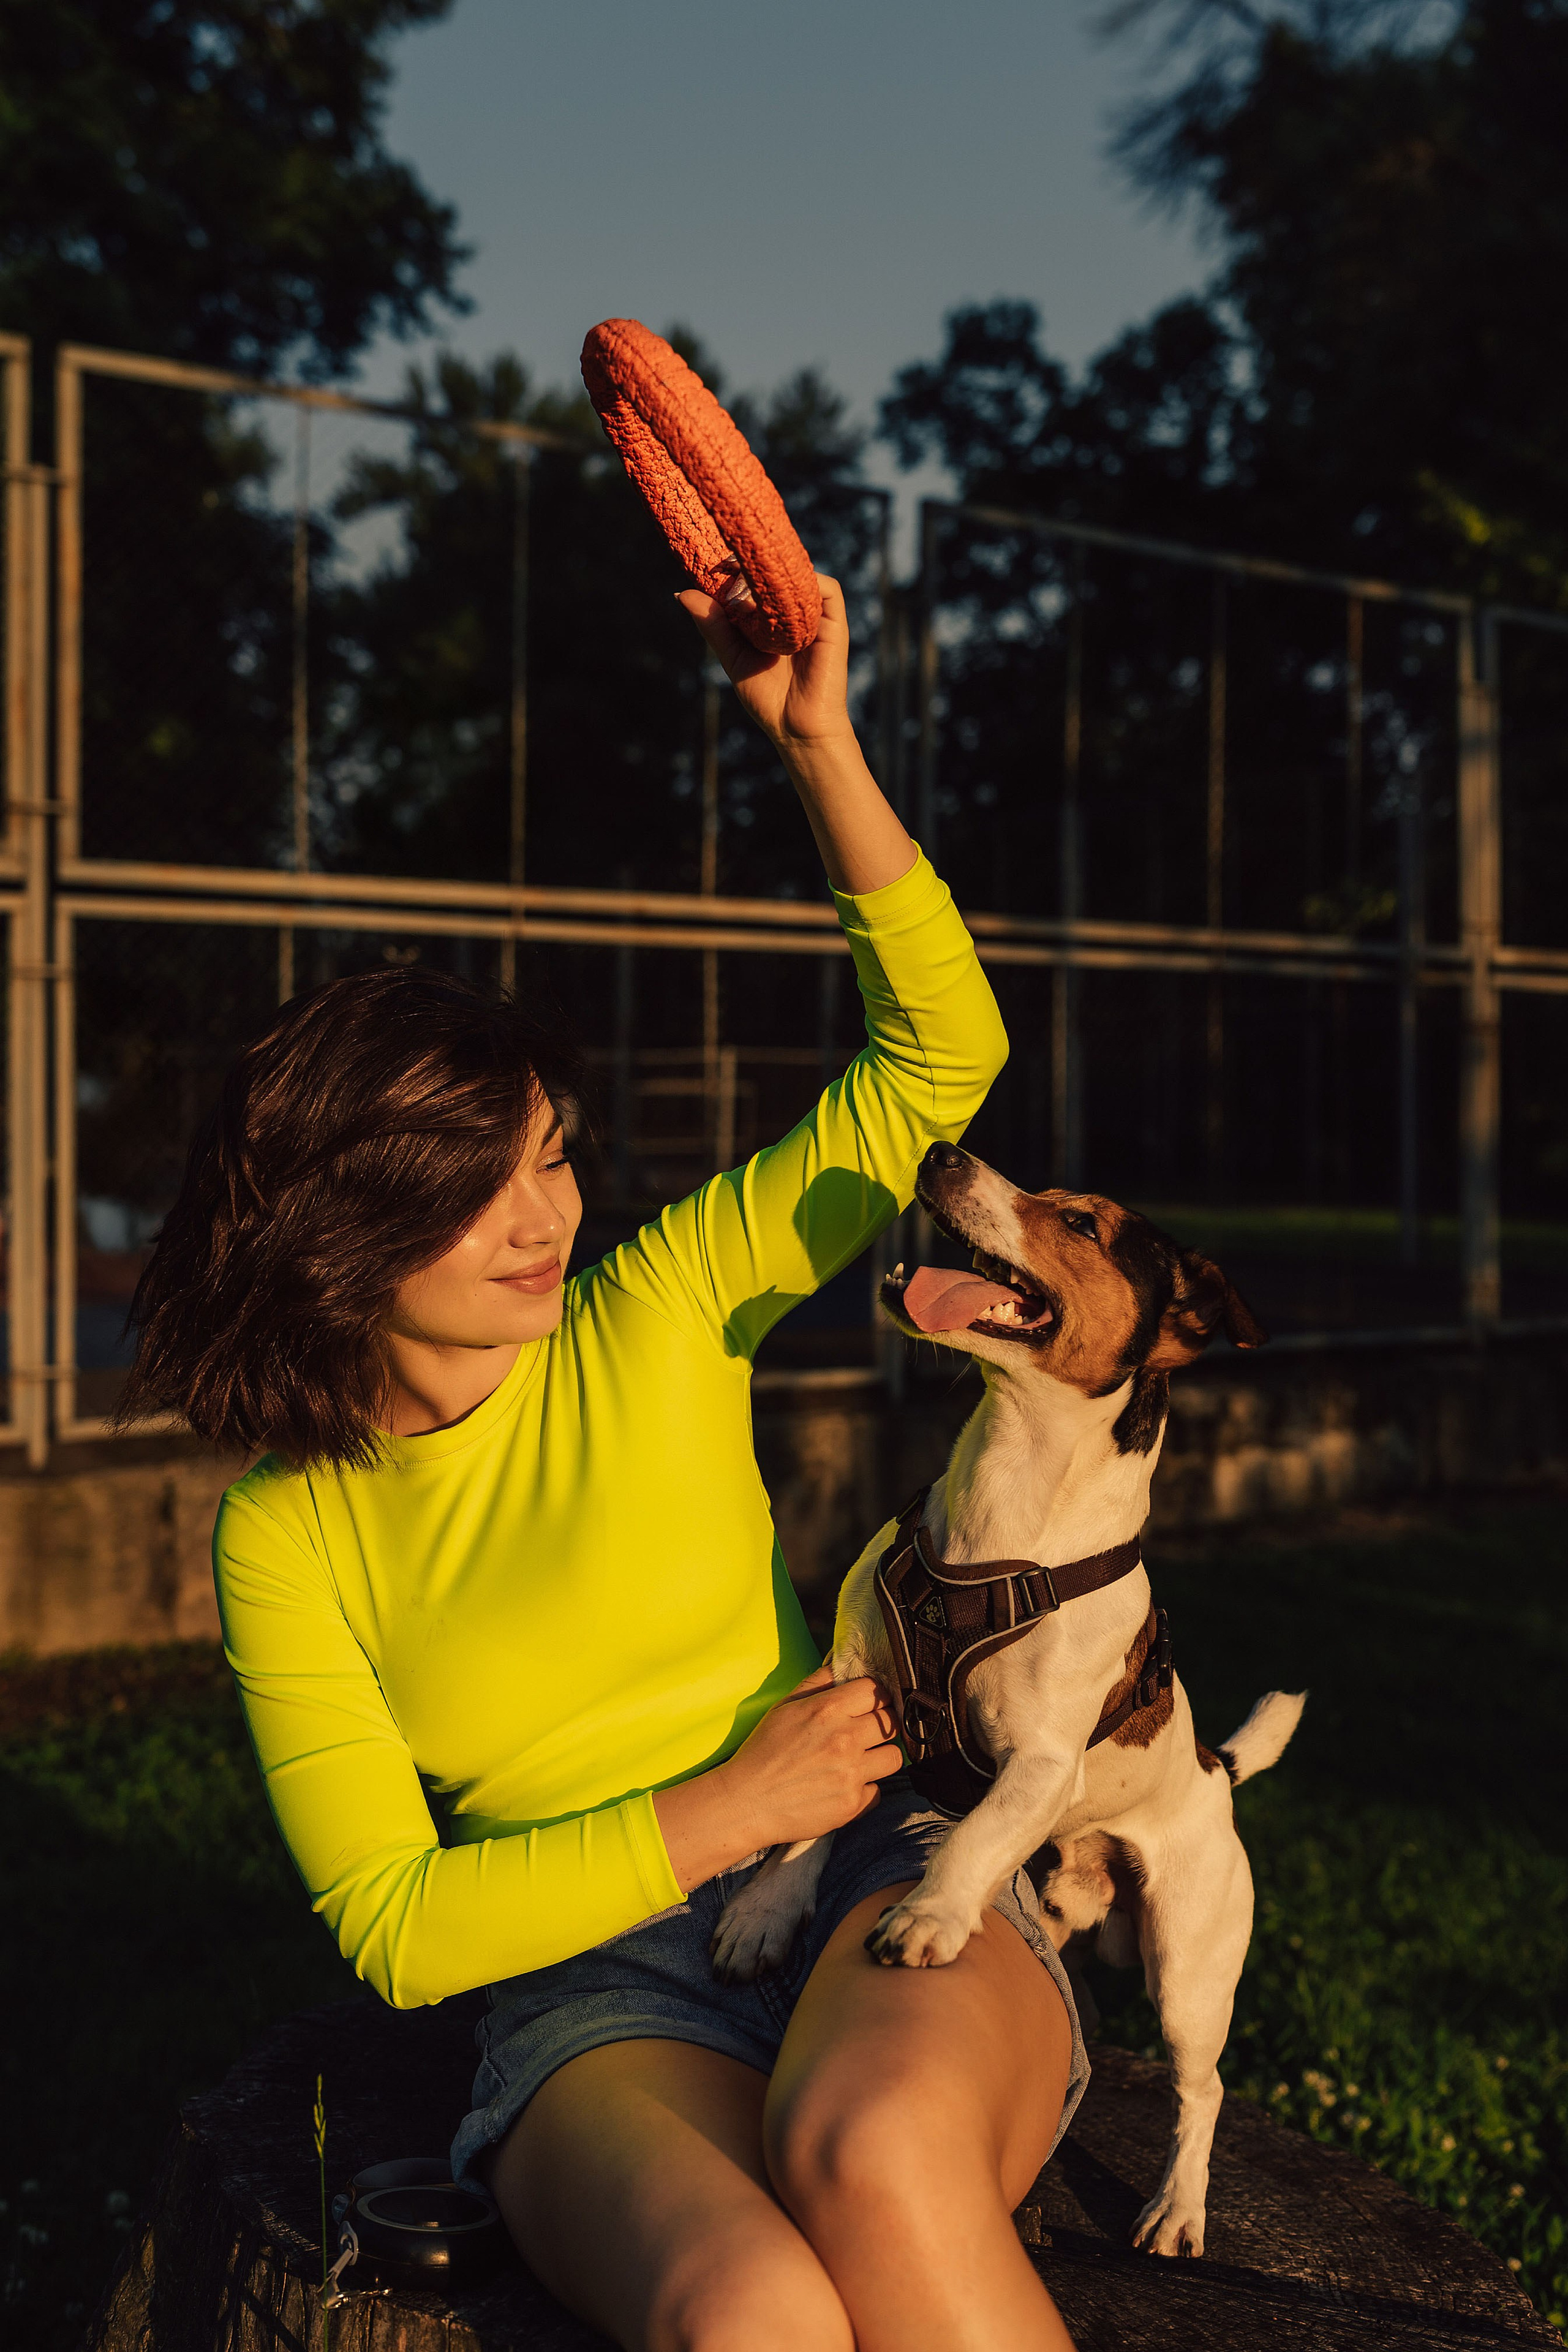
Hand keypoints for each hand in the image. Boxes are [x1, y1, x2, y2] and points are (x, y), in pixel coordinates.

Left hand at [678, 572, 852, 754]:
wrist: (796, 729)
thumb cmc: (766, 698)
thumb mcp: (733, 657)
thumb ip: (713, 626)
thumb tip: (682, 593)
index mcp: (770, 619)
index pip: (755, 581)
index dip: (736, 568)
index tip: (714, 562)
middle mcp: (793, 613)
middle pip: (778, 573)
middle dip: (756, 563)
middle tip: (729, 562)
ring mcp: (815, 617)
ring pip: (803, 575)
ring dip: (780, 571)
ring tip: (753, 577)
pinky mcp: (834, 625)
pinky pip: (828, 589)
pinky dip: (809, 581)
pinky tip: (782, 593)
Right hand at [725, 1665, 900, 1845]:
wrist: (746, 1803)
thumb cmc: (763, 1752)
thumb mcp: (784, 1707)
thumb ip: (817, 1683)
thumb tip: (842, 1665)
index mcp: (827, 1710)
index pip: (876, 1689)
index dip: (875, 1695)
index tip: (869, 1704)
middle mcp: (845, 1739)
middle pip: (892, 1721)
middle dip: (882, 1724)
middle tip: (865, 1732)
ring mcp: (851, 1773)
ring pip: (894, 1756)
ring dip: (880, 1757)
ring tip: (859, 1760)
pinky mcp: (853, 1804)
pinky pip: (878, 1790)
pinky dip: (865, 1789)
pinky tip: (843, 1786)